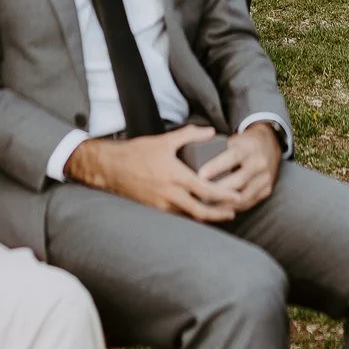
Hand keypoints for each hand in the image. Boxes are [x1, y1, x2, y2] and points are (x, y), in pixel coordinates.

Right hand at [65, 126, 240, 221]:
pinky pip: (177, 216)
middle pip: (201, 211)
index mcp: (176, 177)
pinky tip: (197, 212)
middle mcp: (171, 195)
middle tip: (233, 212)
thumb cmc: (137, 152)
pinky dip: (190, 216)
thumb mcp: (165, 140)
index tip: (237, 197)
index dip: (224, 196)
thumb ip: (190, 134)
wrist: (111, 168)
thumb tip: (211, 131)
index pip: (206, 191)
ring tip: (219, 213)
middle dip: (219, 214)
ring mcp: (162, 205)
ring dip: (206, 216)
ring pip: (189, 216)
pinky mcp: (154, 210)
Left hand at [191, 123, 282, 212]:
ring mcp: (265, 178)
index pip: (232, 157)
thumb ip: (217, 146)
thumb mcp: (233, 138)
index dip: (215, 167)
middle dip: (216, 191)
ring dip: (223, 204)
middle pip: (237, 181)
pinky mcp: (266, 190)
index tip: (199, 176)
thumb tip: (191, 156)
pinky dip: (232, 208)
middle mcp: (259, 163)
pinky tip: (218, 211)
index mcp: (248, 147)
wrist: (270, 144)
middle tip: (197, 197)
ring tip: (205, 207)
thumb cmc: (243, 143)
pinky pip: (248, 203)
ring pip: (242, 196)